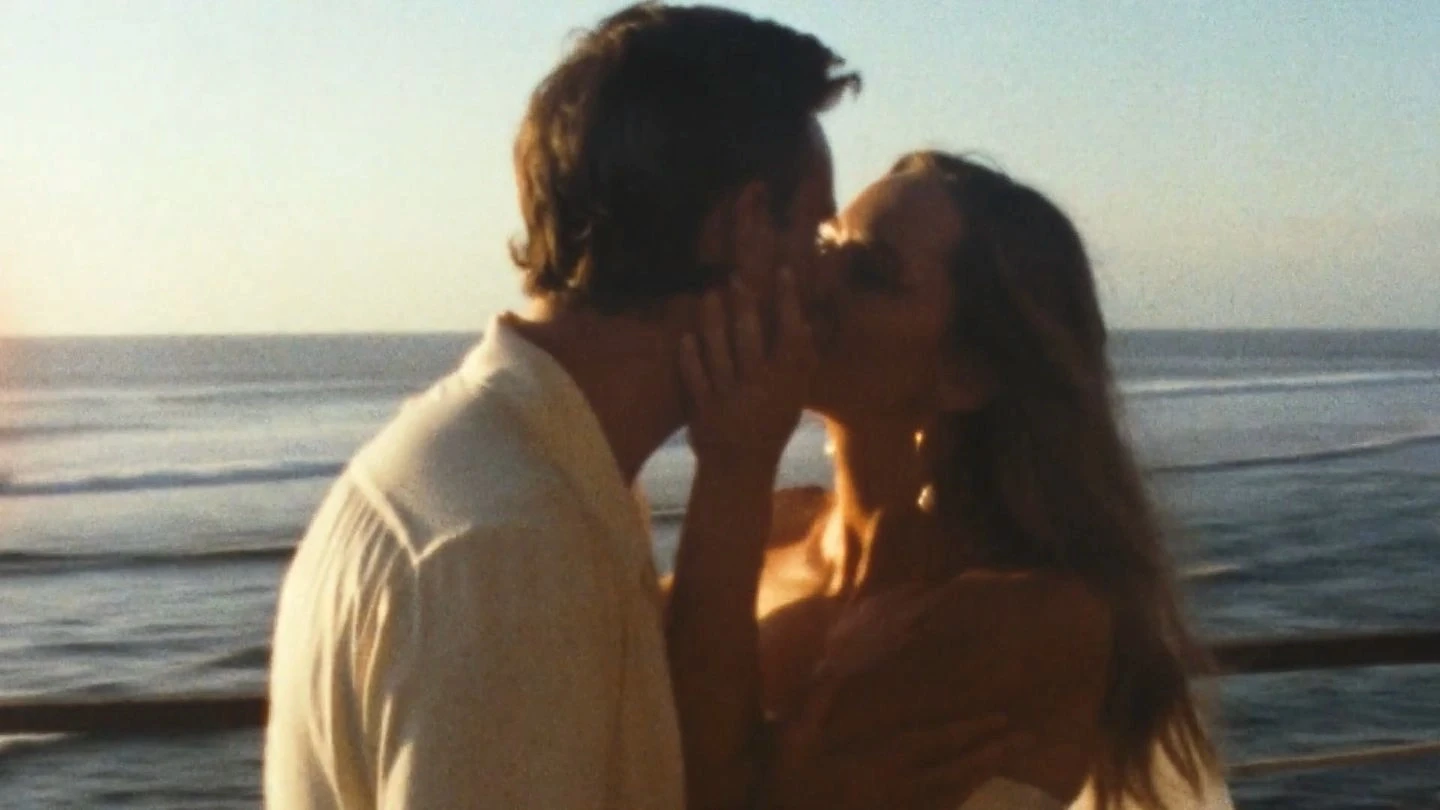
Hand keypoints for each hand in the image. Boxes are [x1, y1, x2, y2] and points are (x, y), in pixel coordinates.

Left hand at [679, 268, 815, 467]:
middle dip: (743, 303)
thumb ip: (799, 363)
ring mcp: (729, 398)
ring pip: (718, 352)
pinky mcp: (703, 409)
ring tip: (709, 297)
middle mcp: (759, 387)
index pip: (791, 333)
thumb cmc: (770, 426)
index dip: (787, 301)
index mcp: (786, 382)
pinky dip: (690, 356)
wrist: (742, 468)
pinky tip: (688, 336)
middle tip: (735, 277)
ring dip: (712, 321)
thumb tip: (804, 323)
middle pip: (749, 337)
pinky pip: (695, 377)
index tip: (783, 272)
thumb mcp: (793, 398)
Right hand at [764, 688, 1028, 809]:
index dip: (968, 731)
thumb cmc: (783, 787)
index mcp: (875, 763)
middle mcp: (895, 790)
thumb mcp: (791, 740)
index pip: (932, 742)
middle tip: (1025, 738)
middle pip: (954, 770)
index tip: (1001, 719)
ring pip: (950, 796)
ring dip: (980, 778)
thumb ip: (816, 701)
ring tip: (1007, 762)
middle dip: (990, 753)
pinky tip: (968, 797)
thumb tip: (832, 663)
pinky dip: (956, 804)